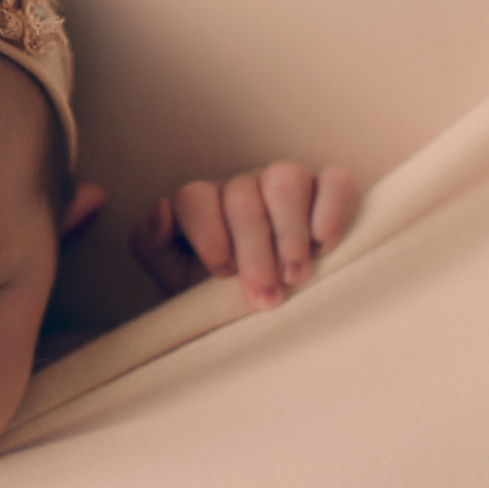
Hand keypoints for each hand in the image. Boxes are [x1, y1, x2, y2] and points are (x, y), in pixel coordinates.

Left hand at [127, 161, 360, 309]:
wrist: (263, 308)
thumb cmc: (214, 291)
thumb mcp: (173, 275)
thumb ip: (153, 243)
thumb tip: (161, 211)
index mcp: (202, 203)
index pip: (194, 197)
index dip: (208, 233)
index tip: (222, 273)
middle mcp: (242, 186)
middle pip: (243, 197)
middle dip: (254, 252)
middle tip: (266, 297)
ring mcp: (284, 182)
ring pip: (286, 179)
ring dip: (290, 231)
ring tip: (296, 275)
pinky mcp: (328, 189)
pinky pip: (335, 181)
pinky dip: (332, 208)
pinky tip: (326, 244)